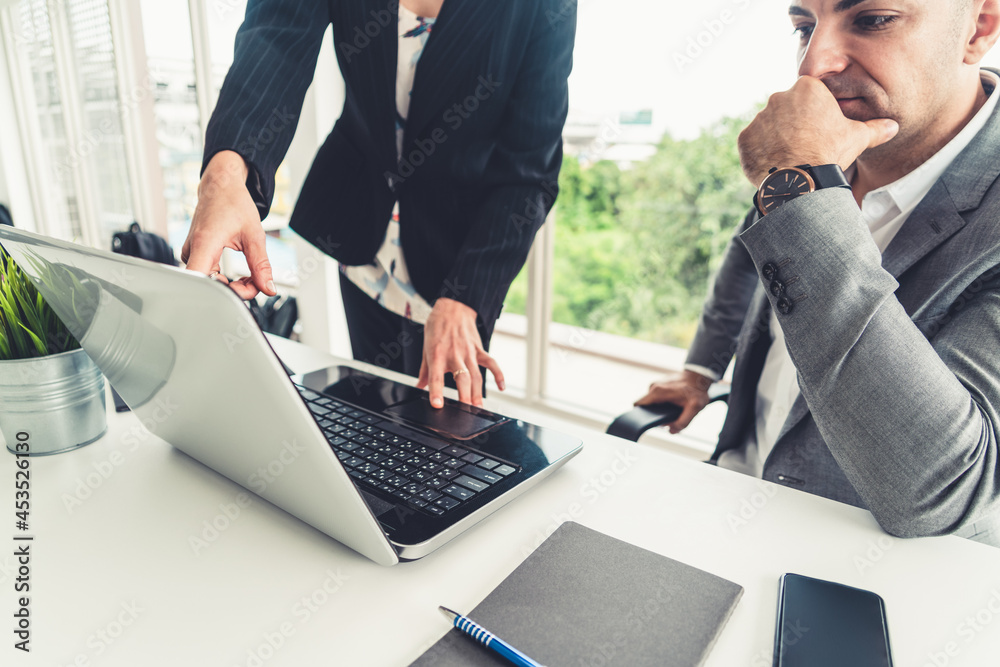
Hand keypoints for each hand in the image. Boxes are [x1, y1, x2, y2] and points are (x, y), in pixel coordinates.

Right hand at [181, 151, 276, 299]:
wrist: (221, 186)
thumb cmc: (233, 203)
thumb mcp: (254, 235)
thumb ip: (261, 265)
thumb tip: (268, 289)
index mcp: (204, 244)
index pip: (201, 282)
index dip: (223, 293)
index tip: (246, 290)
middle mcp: (191, 250)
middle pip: (209, 285)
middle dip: (236, 289)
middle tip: (256, 281)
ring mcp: (190, 253)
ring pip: (210, 282)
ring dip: (233, 285)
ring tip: (250, 274)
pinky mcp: (194, 254)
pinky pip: (209, 275)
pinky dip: (226, 279)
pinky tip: (239, 273)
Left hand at [416, 298, 504, 407]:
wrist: (453, 307)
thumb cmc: (437, 327)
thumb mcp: (425, 347)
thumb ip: (424, 371)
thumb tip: (419, 387)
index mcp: (437, 354)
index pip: (436, 377)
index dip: (436, 391)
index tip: (437, 404)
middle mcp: (454, 354)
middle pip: (462, 378)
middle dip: (465, 396)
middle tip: (466, 411)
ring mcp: (469, 352)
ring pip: (476, 375)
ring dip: (478, 393)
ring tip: (478, 407)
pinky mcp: (479, 349)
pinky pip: (491, 363)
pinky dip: (498, 375)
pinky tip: (501, 387)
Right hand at [634, 370, 712, 433]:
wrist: (700, 376)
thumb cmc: (697, 390)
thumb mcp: (694, 408)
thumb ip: (683, 422)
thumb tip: (671, 430)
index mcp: (657, 392)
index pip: (638, 404)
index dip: (642, 415)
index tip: (651, 421)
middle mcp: (654, 386)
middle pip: (646, 405)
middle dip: (655, 414)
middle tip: (670, 416)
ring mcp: (656, 384)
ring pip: (652, 402)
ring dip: (660, 408)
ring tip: (675, 408)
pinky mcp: (660, 384)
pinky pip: (656, 397)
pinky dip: (663, 402)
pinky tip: (675, 403)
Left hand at [737, 76, 898, 186]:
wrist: (800, 180)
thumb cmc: (829, 154)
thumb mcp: (857, 138)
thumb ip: (874, 129)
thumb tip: (892, 127)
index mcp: (807, 88)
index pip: (809, 96)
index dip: (815, 114)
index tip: (819, 130)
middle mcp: (778, 97)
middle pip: (787, 109)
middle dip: (794, 125)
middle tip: (806, 146)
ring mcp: (759, 118)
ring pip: (769, 126)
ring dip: (776, 139)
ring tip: (791, 158)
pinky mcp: (744, 138)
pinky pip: (753, 143)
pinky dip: (761, 152)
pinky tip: (775, 165)